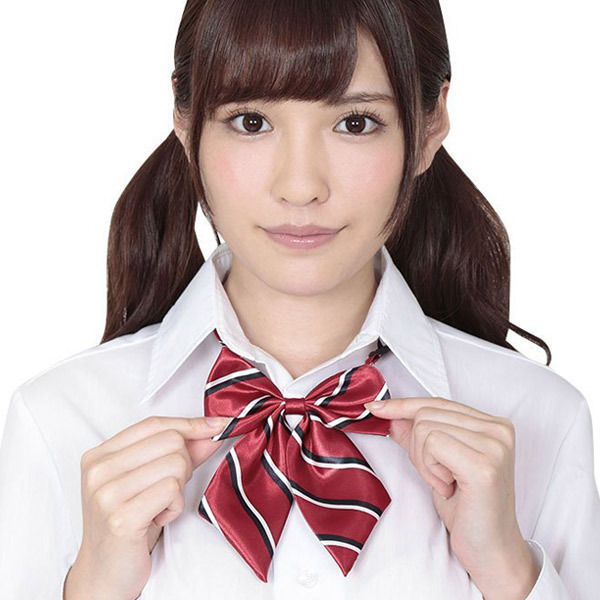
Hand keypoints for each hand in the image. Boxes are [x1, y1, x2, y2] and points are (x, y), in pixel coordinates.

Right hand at [65, 415, 231, 599]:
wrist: (104, 575)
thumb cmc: (129, 524)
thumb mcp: (151, 480)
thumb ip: (181, 451)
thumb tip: (213, 429)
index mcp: (100, 455)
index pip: (155, 424)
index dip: (191, 424)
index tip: (218, 425)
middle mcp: (99, 470)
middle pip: (171, 441)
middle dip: (183, 465)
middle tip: (165, 491)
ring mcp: (107, 493)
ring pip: (176, 464)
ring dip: (179, 490)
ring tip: (158, 507)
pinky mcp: (121, 518)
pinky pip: (172, 490)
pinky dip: (175, 506)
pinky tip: (158, 519)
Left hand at [363, 396, 538, 597]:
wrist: (491, 551)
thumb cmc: (468, 510)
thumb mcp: (437, 464)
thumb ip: (416, 436)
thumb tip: (389, 414)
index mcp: (493, 424)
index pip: (437, 402)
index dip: (403, 405)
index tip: (376, 408)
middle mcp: (498, 429)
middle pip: (426, 413)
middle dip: (417, 447)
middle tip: (438, 476)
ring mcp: (494, 445)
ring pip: (424, 428)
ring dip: (424, 461)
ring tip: (447, 483)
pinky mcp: (483, 464)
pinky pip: (431, 444)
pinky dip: (430, 469)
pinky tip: (448, 487)